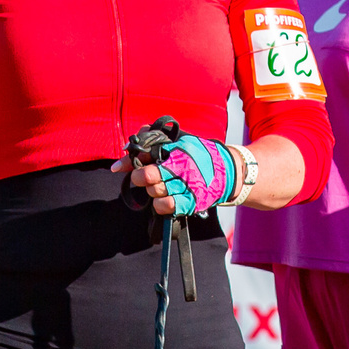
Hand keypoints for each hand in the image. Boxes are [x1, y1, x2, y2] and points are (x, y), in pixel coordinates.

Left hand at [111, 132, 240, 217]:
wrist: (227, 171)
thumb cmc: (198, 155)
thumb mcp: (179, 142)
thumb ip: (152, 141)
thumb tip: (126, 151)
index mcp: (178, 149)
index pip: (147, 153)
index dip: (132, 160)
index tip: (121, 166)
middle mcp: (183, 167)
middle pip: (148, 175)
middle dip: (139, 177)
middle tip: (141, 177)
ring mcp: (188, 186)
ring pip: (155, 192)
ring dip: (151, 191)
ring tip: (156, 187)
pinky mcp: (192, 201)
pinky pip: (168, 206)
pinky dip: (160, 205)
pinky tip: (163, 199)